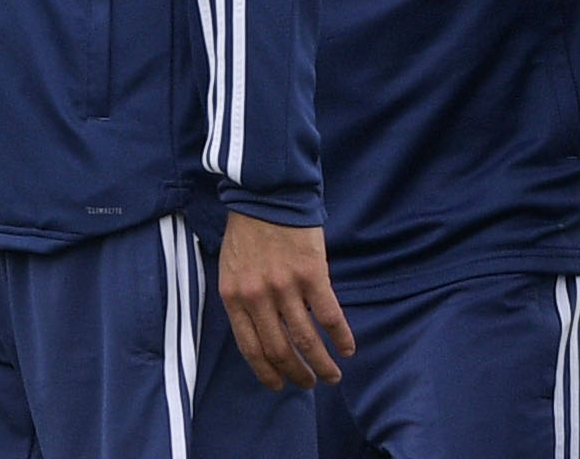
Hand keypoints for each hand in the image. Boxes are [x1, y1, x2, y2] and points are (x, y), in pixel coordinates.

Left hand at [216, 212, 354, 390]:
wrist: (267, 193)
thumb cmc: (248, 230)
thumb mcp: (231, 268)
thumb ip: (242, 300)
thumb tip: (259, 332)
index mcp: (234, 297)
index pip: (250, 348)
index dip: (267, 372)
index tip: (279, 385)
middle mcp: (257, 297)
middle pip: (280, 350)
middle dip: (297, 374)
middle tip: (310, 384)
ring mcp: (285, 287)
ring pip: (306, 339)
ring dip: (321, 363)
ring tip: (332, 375)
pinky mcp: (312, 274)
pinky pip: (329, 315)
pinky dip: (340, 336)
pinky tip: (348, 348)